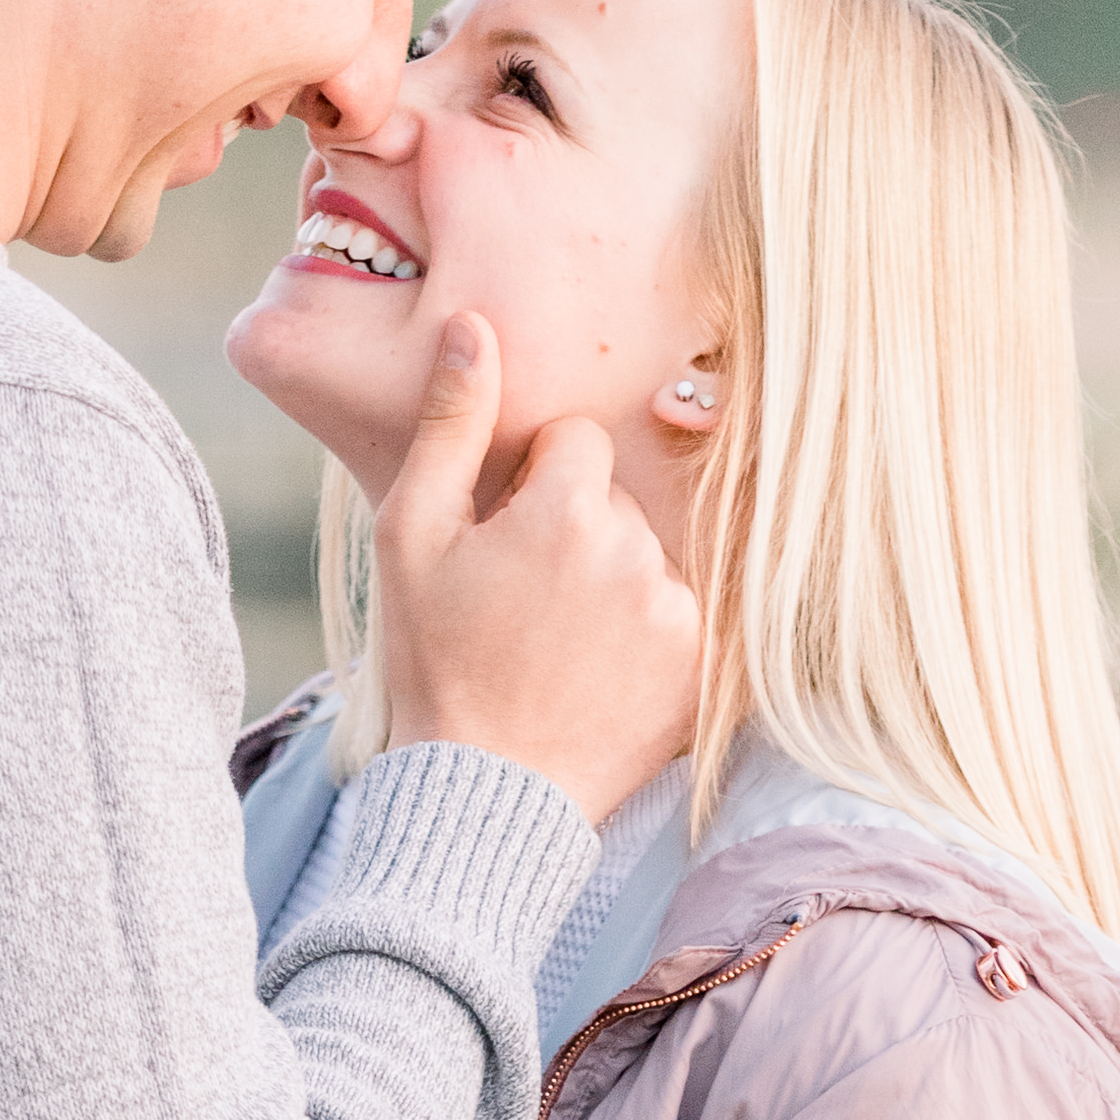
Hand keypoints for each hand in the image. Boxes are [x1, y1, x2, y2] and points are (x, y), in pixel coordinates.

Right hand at [370, 315, 702, 823]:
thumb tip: (476, 325)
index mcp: (569, 509)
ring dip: (614, 582)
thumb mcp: (412, 535)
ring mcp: (679, 614)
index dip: (532, 486)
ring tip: (559, 645)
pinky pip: (683, 612)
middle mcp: (638, 553)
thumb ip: (452, 423)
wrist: (484, 794)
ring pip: (649, 555)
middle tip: (523, 603)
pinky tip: (599, 674)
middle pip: (617, 500)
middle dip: (576, 532)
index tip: (502, 543)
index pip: (576, 443)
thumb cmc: (434, 661)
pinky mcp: (706, 669)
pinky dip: (649, 634)